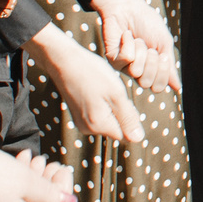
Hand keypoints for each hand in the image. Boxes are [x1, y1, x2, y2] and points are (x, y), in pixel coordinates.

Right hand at [27, 27, 144, 145]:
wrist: (64, 61)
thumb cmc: (92, 74)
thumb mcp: (116, 94)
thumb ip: (128, 118)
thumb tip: (138, 140)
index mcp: (98, 126)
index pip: (126, 135)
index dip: (131, 118)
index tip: (123, 100)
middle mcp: (88, 129)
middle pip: (117, 128)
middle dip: (122, 112)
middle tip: (113, 91)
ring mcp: (81, 122)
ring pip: (109, 120)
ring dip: (113, 107)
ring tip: (104, 89)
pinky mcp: (79, 115)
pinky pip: (100, 115)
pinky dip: (104, 104)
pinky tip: (98, 89)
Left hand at [91, 0, 179, 92]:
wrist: (128, 7)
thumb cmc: (147, 23)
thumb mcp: (164, 44)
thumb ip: (169, 66)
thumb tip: (178, 88)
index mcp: (151, 69)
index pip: (158, 86)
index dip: (163, 73)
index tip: (163, 55)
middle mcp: (137, 71)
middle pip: (147, 83)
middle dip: (152, 62)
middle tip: (150, 48)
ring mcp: (123, 66)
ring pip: (136, 71)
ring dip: (141, 51)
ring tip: (137, 39)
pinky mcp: (112, 59)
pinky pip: (126, 58)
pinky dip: (129, 42)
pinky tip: (127, 35)